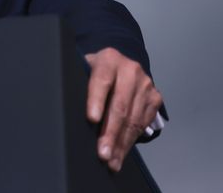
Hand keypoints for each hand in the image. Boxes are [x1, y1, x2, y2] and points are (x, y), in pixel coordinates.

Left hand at [85, 47, 162, 171]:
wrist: (122, 62)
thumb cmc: (97, 70)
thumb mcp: (86, 67)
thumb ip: (81, 82)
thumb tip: (67, 109)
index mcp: (108, 60)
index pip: (101, 81)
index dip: (96, 101)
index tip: (91, 119)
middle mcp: (130, 70)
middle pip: (119, 106)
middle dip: (111, 133)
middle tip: (103, 154)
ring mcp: (145, 84)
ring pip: (133, 119)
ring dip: (122, 143)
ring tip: (112, 161)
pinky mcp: (155, 98)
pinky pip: (143, 123)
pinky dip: (131, 140)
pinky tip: (122, 153)